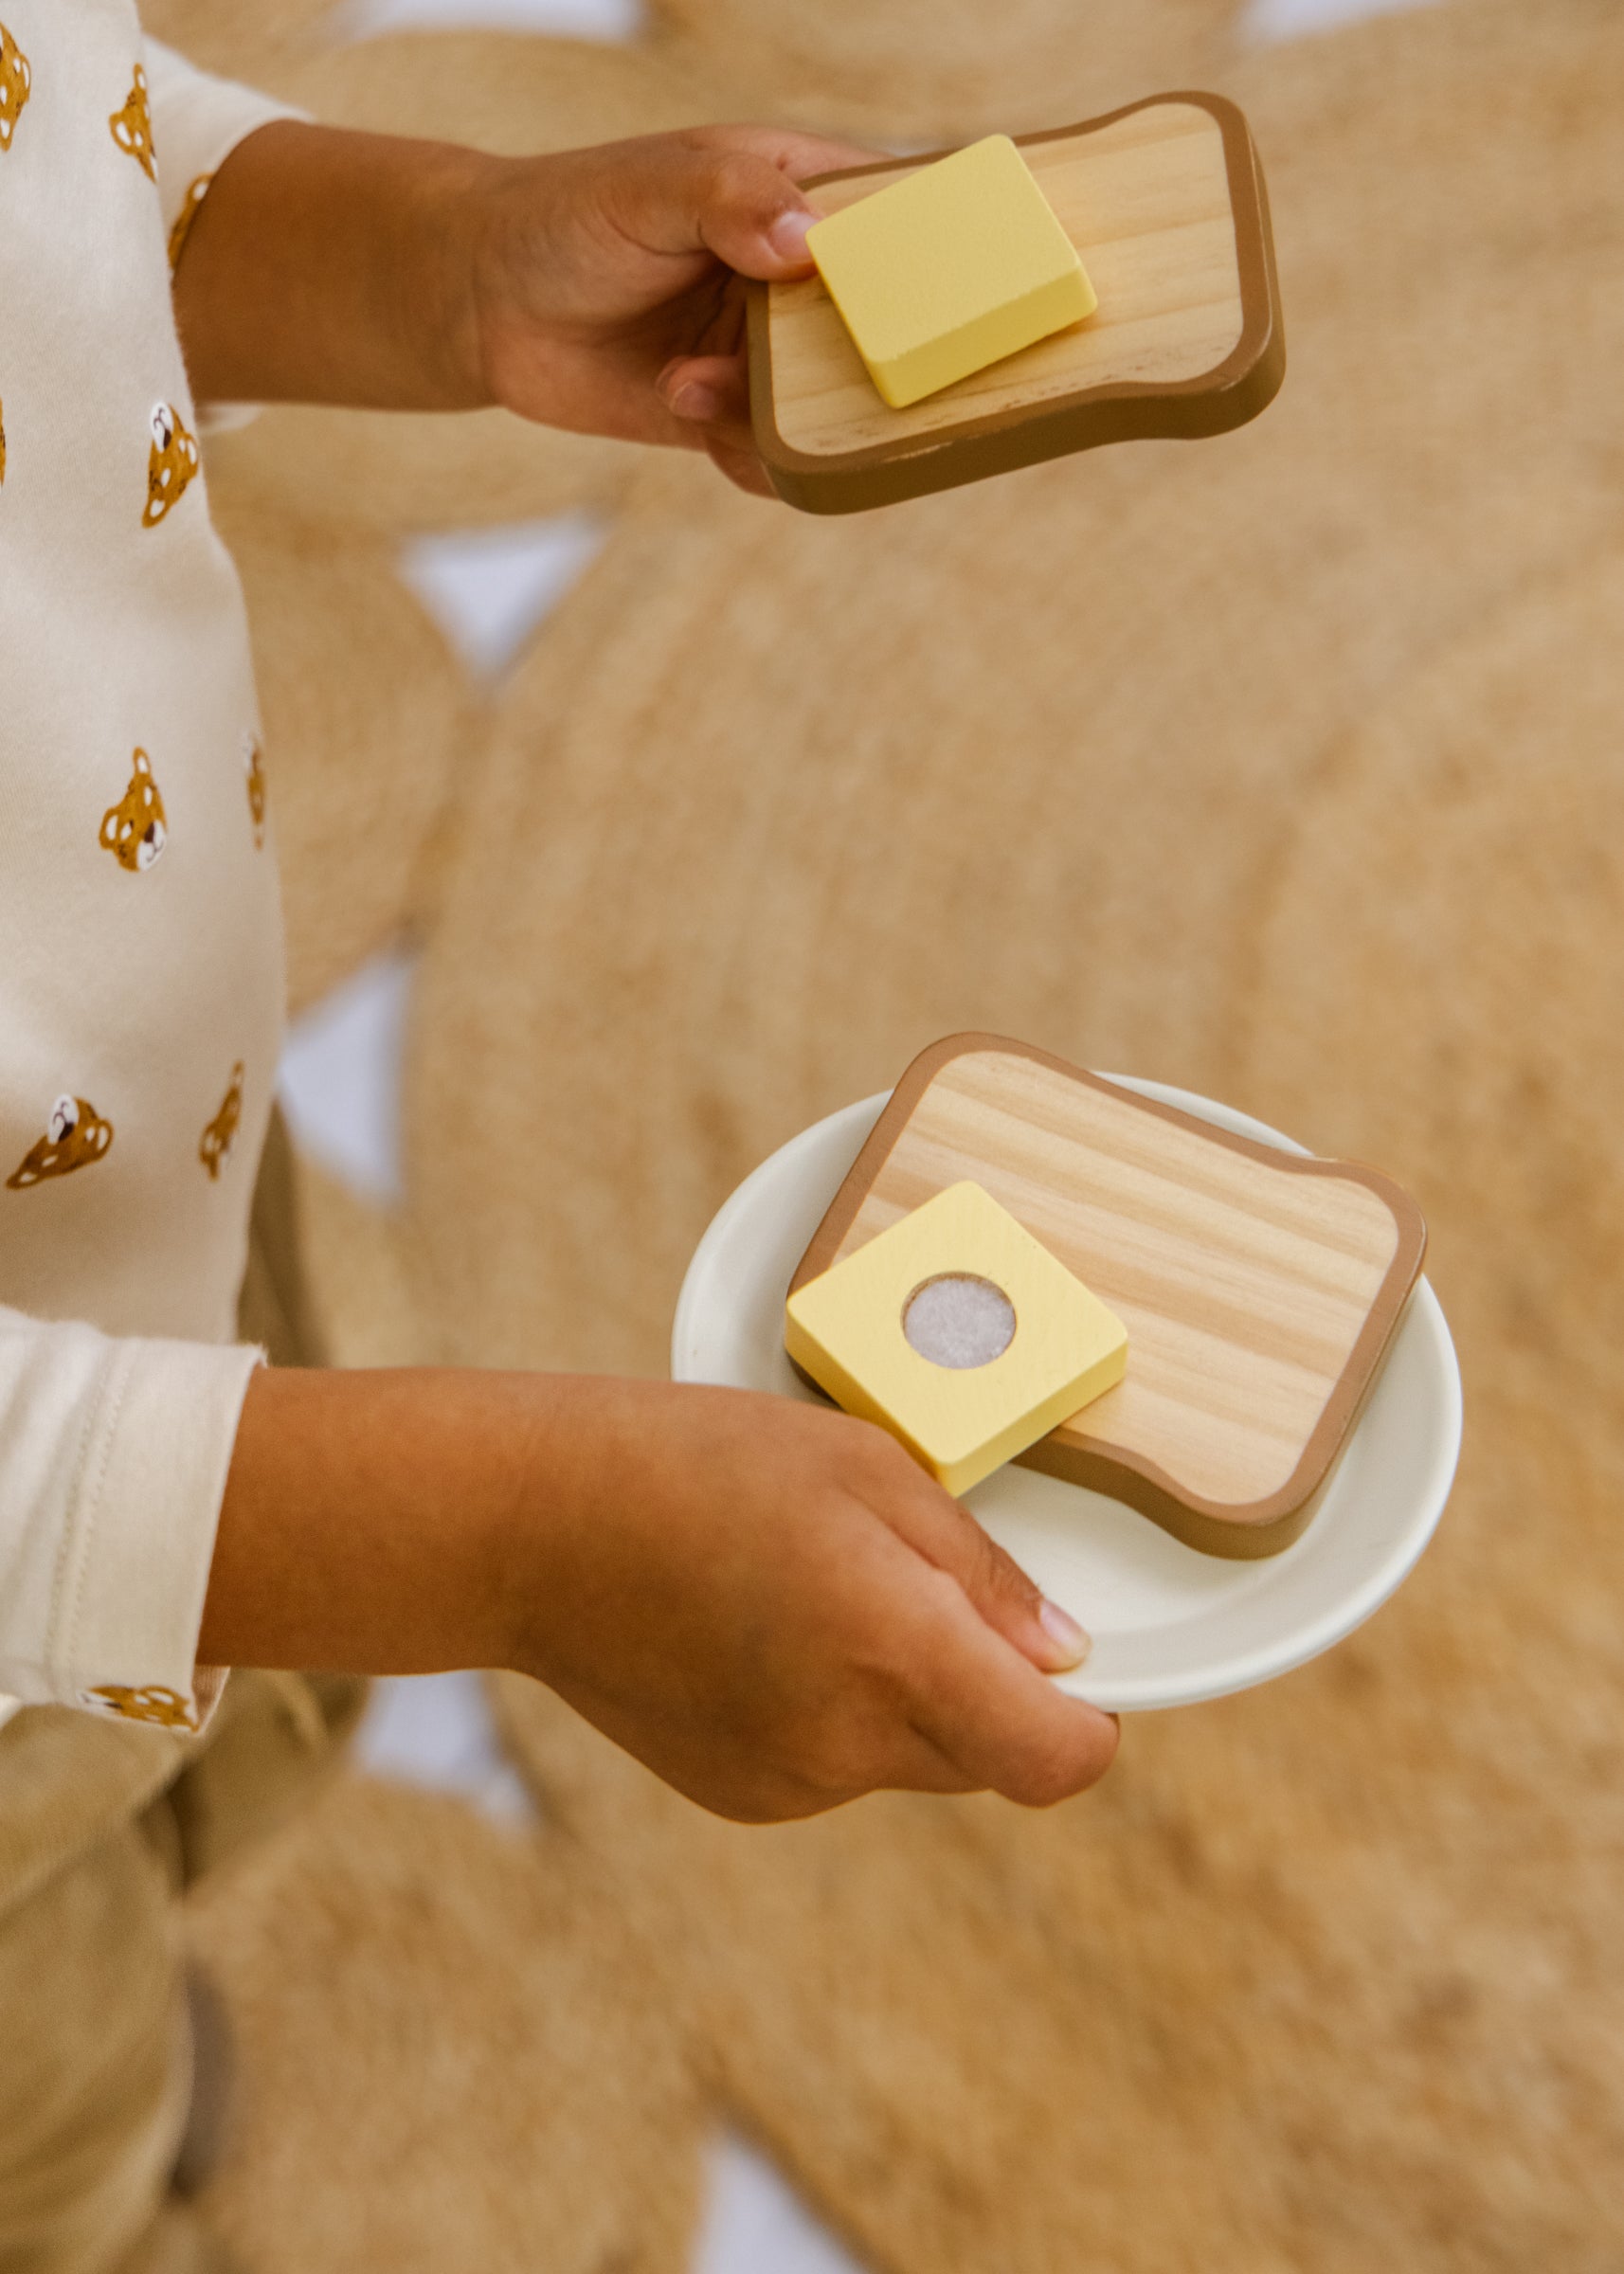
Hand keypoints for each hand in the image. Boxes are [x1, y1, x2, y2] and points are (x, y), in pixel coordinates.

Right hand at [204, 1369, 1117, 1824]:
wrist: (532, 1526)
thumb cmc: (700, 1463)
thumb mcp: (866, 1466)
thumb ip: (980, 1571)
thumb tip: (1064, 1656)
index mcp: (892, 1647)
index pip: (1054, 1759)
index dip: (1088, 1723)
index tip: (1069, 1666)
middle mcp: (848, 1740)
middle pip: (987, 1754)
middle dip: (985, 1684)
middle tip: (906, 1578)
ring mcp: (789, 1782)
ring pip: (912, 1758)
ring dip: (905, 1695)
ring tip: (812, 1592)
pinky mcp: (742, 1796)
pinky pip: (840, 1768)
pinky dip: (837, 1714)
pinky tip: (763, 1633)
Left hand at [469, 126, 879, 493]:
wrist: (486, 302)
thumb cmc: (567, 216)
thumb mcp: (648, 189)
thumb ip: (728, 200)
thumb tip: (804, 244)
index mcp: (804, 194)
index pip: (898, 223)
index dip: (926, 263)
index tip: (917, 303)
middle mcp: (803, 279)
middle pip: (882, 336)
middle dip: (858, 370)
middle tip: (802, 374)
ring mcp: (772, 353)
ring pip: (831, 410)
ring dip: (776, 415)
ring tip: (687, 382)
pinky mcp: (735, 416)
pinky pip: (777, 457)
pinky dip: (748, 455)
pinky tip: (680, 404)